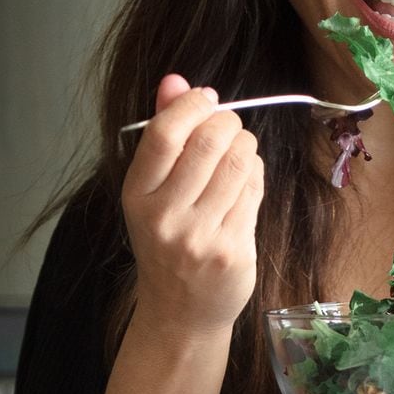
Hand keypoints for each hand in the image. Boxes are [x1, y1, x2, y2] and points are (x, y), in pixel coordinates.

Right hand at [121, 73, 263, 337]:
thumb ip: (164, 134)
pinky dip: (255, 175)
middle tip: (229, 127)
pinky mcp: (233, 251)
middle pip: (209, 142)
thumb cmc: (168, 242)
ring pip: (239, 163)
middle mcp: (165, 217)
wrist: (180, 312)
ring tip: (239, 153)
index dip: (192, 105)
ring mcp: (201, 237)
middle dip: (228, 123)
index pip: (165, 134)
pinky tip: (246, 182)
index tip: (206, 99)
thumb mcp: (152, 192)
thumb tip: (175, 81)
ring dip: (246, 146)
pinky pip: (254, 192)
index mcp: (137, 196)